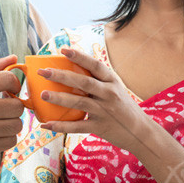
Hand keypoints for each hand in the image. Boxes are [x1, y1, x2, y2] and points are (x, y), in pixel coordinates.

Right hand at [0, 55, 23, 171]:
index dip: (15, 84)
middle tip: (4, 108)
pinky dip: (6, 138)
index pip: (7, 79)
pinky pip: (10, 142)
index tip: (10, 89)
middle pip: (16, 106)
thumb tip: (13, 58)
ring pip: (16, 125)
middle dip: (14, 107)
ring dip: (11, 123)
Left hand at [35, 46, 152, 153]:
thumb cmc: (123, 108)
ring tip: (42, 94)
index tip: (63, 50)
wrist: (141, 132)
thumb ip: (98, 81)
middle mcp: (109, 94)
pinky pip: (77, 126)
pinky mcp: (100, 127)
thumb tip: (72, 69)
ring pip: (78, 102)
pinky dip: (60, 126)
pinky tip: (46, 124)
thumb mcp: (115, 90)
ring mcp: (104, 111)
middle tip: (43, 71)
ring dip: (59, 98)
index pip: (95, 65)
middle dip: (61, 75)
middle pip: (83, 81)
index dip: (79, 56)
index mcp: (112, 81)